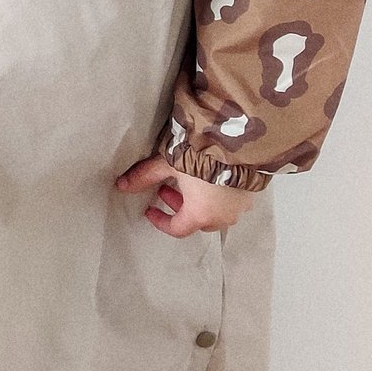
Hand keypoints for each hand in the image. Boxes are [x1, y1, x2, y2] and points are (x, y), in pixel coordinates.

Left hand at [116, 155, 258, 237]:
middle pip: (197, 222)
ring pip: (215, 213)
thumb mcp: (167, 164)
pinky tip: (210, 179)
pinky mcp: (250, 195)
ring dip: (199, 203)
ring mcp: (240, 207)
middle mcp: (223, 217)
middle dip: (179, 208)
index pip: (177, 229)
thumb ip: (144, 176)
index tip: (151, 210)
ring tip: (188, 182)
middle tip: (167, 189)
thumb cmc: (202, 155)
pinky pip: (230, 203)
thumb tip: (121, 185)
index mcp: (201, 215)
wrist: (238, 141)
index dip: (160, 221)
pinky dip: (217, 197)